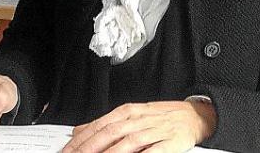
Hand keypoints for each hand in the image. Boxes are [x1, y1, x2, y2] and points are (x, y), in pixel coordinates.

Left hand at [62, 100, 216, 152]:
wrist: (194, 116)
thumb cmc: (161, 117)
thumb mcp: (131, 115)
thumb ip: (105, 123)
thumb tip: (78, 131)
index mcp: (127, 112)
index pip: (98, 126)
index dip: (80, 141)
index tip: (66, 152)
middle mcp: (138, 119)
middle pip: (108, 134)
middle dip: (88, 149)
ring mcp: (154, 131)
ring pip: (126, 143)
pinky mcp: (169, 143)